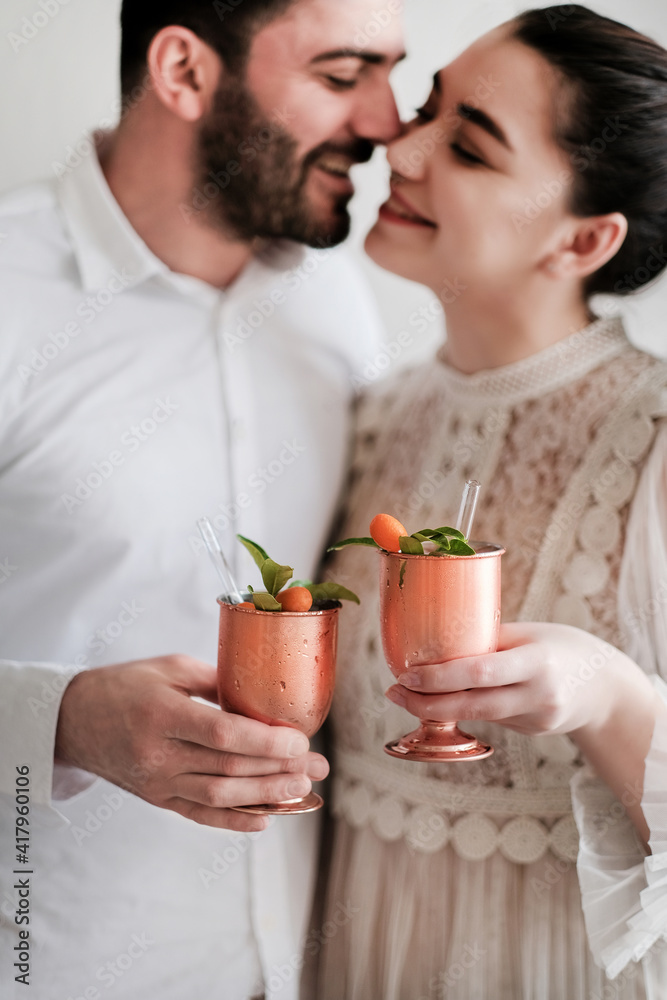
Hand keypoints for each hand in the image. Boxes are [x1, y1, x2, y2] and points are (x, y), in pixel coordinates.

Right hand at [55, 655, 328, 832]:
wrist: (75, 720)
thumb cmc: (126, 686)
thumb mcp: (170, 668)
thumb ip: (217, 681)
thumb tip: (265, 696)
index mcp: (162, 715)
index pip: (223, 734)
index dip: (266, 740)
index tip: (300, 740)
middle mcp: (158, 754)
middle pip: (229, 768)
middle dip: (280, 770)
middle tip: (317, 767)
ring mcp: (157, 782)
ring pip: (219, 796)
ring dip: (267, 796)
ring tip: (303, 790)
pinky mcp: (157, 799)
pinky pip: (200, 815)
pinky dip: (235, 821)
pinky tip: (266, 817)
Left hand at [386, 622, 651, 738]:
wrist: (605, 686)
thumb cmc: (560, 647)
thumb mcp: (528, 634)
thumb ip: (487, 640)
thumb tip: (434, 639)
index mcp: (536, 661)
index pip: (481, 671)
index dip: (439, 677)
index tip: (407, 673)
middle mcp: (538, 694)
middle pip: (473, 704)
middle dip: (426, 702)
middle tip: (393, 692)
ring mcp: (536, 719)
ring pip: (477, 716)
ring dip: (436, 710)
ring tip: (405, 698)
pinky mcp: (531, 732)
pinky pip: (489, 719)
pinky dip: (463, 710)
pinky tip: (443, 702)